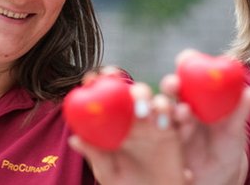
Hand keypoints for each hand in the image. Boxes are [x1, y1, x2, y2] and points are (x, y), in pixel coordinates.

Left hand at [71, 67, 183, 184]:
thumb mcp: (108, 172)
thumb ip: (95, 154)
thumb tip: (74, 139)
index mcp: (115, 125)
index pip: (107, 97)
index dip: (101, 83)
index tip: (93, 78)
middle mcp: (135, 120)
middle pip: (135, 94)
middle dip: (132, 89)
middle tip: (129, 96)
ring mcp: (155, 124)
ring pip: (157, 101)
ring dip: (152, 100)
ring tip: (144, 112)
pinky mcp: (173, 131)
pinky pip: (176, 116)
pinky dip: (173, 112)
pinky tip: (165, 121)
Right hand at [161, 50, 249, 184]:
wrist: (219, 172)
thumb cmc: (228, 143)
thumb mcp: (235, 127)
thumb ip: (242, 110)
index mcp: (200, 92)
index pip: (190, 69)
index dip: (186, 61)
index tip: (186, 59)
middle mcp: (182, 102)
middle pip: (171, 86)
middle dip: (170, 83)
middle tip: (175, 85)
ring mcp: (172, 121)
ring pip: (164, 109)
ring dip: (168, 108)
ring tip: (183, 114)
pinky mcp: (165, 140)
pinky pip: (161, 132)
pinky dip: (164, 129)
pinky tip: (175, 131)